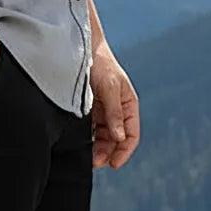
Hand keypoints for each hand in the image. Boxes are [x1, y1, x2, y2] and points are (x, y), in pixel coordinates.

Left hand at [90, 40, 138, 168]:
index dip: (124, 151)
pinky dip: (87, 138)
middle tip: (94, 161)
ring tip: (86, 155)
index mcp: (128, 105)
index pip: (131, 135)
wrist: (83, 48)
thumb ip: (114, 113)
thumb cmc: (101, 63)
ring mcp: (102, 110)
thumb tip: (119, 137)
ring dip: (97, 148)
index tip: (113, 163)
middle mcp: (117, 110)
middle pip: (116, 139)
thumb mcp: (110, 87)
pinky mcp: (89, 109)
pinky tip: (80, 142)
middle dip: (107, 152)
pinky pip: (91, 129)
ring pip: (103, 137)